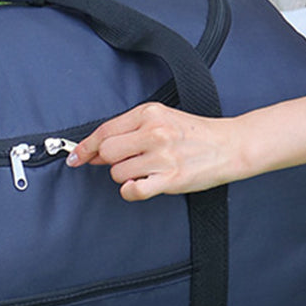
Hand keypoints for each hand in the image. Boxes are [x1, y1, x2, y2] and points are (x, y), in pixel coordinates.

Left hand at [67, 103, 236, 199]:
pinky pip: (133, 190)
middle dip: (109, 161)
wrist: (230, 145)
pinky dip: (131, 191)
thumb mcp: (161, 120)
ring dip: (125, 176)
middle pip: (107, 152)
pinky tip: (140, 185)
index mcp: (149, 113)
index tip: (75, 157)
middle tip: (125, 162)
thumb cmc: (194, 134)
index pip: (105, 131)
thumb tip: (96, 152)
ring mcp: (163, 156)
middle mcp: (154, 132)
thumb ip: (129, 132)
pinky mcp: (170, 178)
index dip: (86, 147)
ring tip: (146, 170)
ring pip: (118, 172)